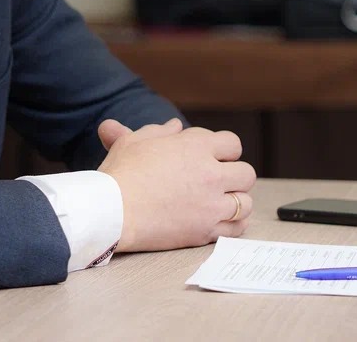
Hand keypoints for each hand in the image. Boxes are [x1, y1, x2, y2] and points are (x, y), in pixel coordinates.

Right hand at [97, 117, 256, 253]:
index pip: (232, 143)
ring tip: (219, 202)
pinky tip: (220, 220)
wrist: (111, 211)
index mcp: (196, 146)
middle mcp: (210, 174)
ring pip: (245, 202)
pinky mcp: (205, 231)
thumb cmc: (120, 173)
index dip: (223, 150)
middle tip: (217, 181)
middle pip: (245, 173)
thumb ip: (159, 130)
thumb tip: (175, 126)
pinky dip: (233, 224)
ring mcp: (211, 204)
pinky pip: (237, 228)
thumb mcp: (134, 141)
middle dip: (234, 175)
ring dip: (235, 200)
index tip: (212, 158)